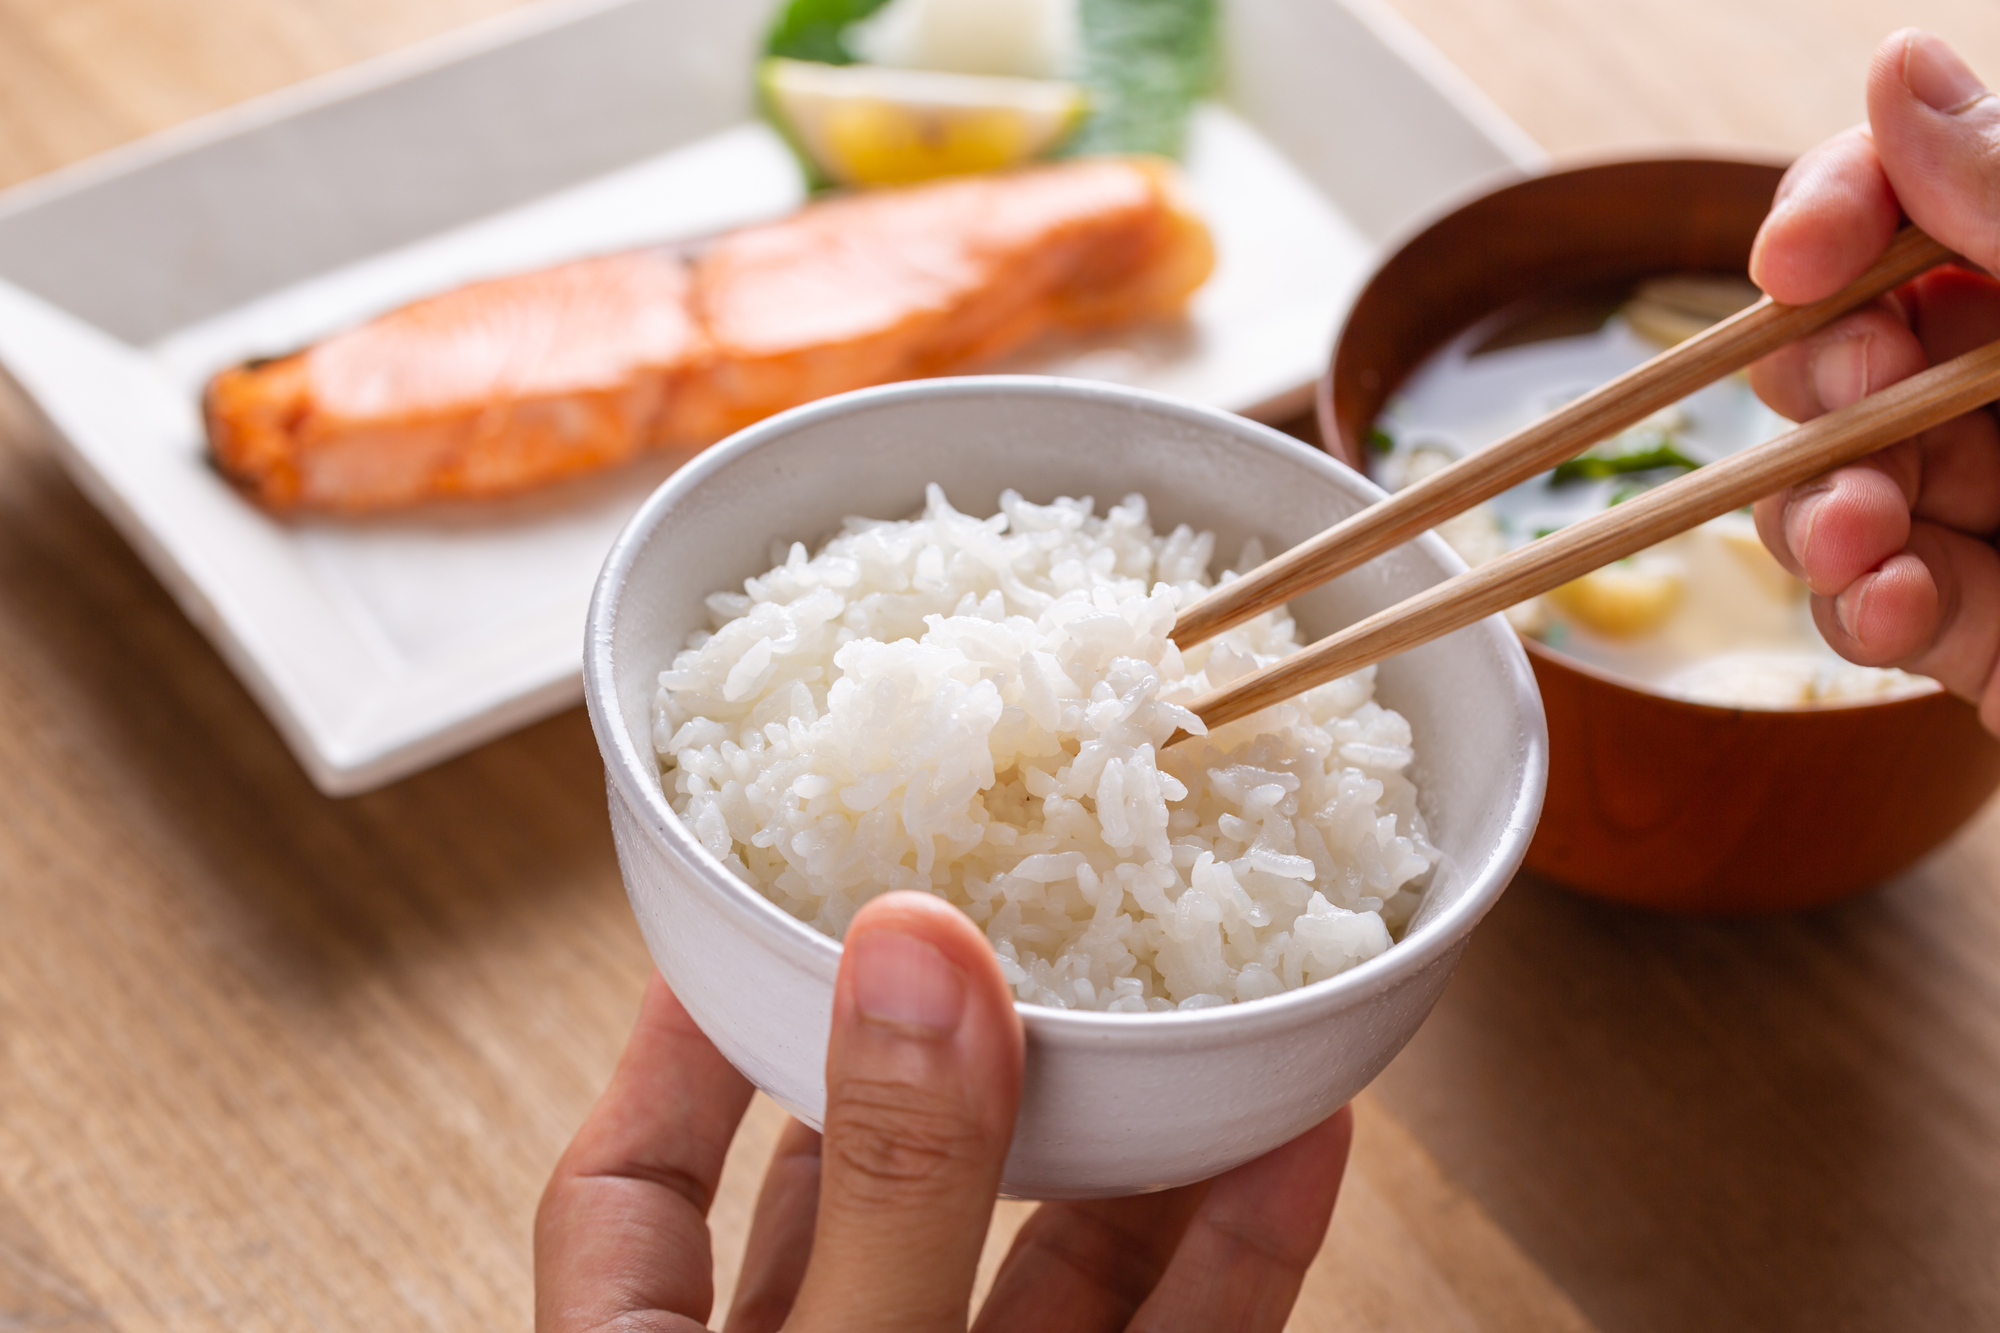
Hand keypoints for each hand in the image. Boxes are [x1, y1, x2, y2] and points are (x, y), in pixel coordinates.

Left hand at [535, 890, 1353, 1331]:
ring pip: (1039, 1270)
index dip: (686, 1033)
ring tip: (1185, 987)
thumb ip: (886, 1191)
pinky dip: (1230, 1254)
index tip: (748, 904)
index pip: (634, 1180)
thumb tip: (915, 951)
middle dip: (947, 1056)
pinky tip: (1294, 1142)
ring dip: (1121, 1141)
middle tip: (1008, 909)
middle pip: (865, 1193)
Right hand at [1747, 27, 1999, 733]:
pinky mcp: (1998, 635)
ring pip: (1846, 480)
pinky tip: (1894, 606)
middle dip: (1820, 374)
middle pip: (1860, 342)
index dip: (1843, 209)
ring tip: (1858, 539)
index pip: (1934, 195)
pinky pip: (1884, 605)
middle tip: (1842, 401)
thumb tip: (1903, 71)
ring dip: (1820, 505)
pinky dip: (1865, 607)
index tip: (1798, 261)